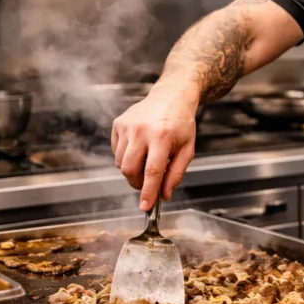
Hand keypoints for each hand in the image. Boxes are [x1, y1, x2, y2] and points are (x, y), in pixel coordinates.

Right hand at [111, 85, 198, 210]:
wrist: (171, 96)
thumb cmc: (181, 123)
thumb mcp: (187, 148)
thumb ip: (176, 173)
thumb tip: (164, 195)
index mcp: (163, 136)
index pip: (152, 170)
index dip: (148, 191)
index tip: (145, 207)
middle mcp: (142, 130)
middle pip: (130, 169)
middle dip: (137, 183)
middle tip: (147, 184)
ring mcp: (127, 126)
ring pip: (120, 163)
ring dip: (132, 170)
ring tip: (147, 159)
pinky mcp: (118, 123)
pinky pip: (116, 151)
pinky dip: (125, 157)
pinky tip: (139, 147)